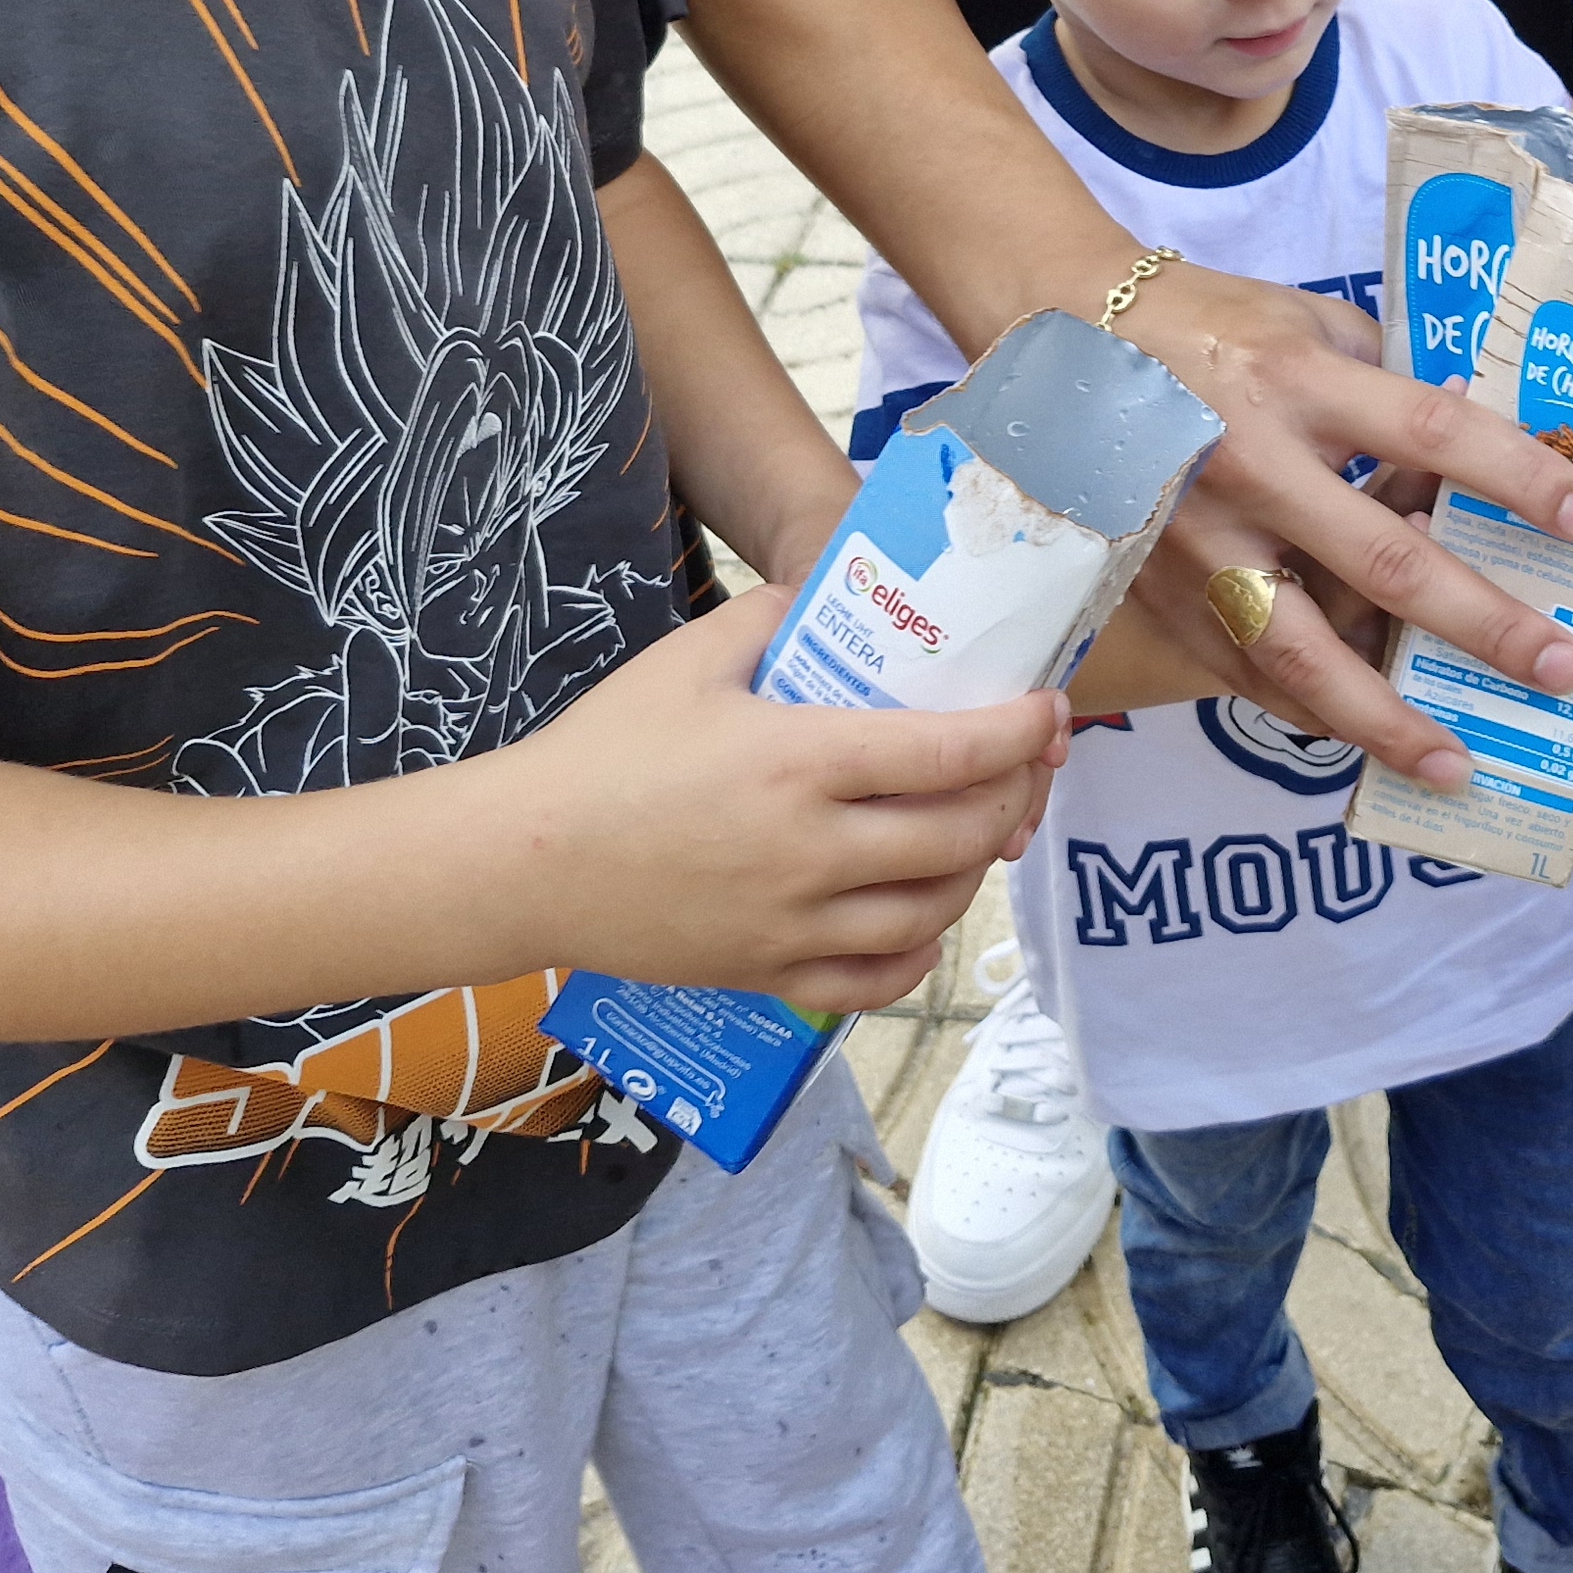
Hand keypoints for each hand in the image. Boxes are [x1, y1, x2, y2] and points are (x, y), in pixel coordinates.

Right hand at [519, 589, 1066, 1015]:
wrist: (523, 863)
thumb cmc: (605, 752)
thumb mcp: (691, 657)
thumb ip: (775, 615)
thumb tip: (832, 593)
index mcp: (800, 762)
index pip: (950, 753)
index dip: (1019, 733)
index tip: (1048, 711)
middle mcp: (811, 851)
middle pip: (961, 835)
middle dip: (1014, 797)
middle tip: (1025, 767)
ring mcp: (793, 924)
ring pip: (932, 910)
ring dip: (975, 870)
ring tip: (980, 830)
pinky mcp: (769, 975)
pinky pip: (879, 980)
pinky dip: (921, 950)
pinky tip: (924, 913)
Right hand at [1105, 263, 1572, 787]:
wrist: (1067, 340)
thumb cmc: (1209, 326)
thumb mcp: (1307, 322)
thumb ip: (1390, 385)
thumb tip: (1487, 453)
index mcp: (1296, 382)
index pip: (1430, 432)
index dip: (1515, 476)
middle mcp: (1249, 467)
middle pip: (1383, 562)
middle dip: (1482, 622)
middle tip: (1560, 667)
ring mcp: (1198, 541)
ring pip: (1301, 651)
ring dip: (1387, 717)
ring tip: (1458, 763)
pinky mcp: (1161, 591)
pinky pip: (1245, 673)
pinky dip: (1310, 715)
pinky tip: (1367, 746)